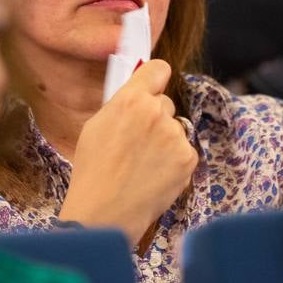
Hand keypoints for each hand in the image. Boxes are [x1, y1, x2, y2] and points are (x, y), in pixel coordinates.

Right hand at [60, 59, 197, 242]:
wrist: (104, 213)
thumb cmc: (93, 171)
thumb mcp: (96, 126)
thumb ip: (121, 105)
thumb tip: (136, 93)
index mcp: (131, 100)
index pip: (158, 69)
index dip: (155, 78)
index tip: (153, 85)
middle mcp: (157, 112)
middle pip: (165, 103)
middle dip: (155, 117)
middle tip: (137, 141)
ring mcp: (176, 136)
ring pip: (175, 129)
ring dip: (165, 141)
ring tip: (143, 164)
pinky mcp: (188, 159)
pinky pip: (184, 151)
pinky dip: (174, 162)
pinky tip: (154, 175)